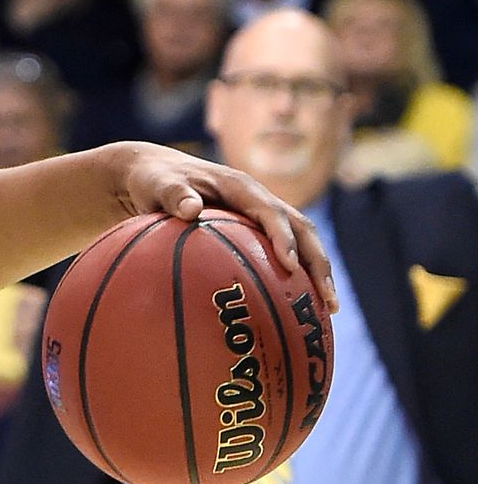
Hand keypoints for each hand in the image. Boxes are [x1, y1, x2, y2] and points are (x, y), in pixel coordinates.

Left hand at [106, 144, 336, 318]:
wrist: (154, 173)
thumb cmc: (153, 181)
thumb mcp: (156, 184)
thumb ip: (173, 195)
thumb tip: (190, 209)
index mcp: (240, 187)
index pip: (271, 212)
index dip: (283, 237)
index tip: (290, 265)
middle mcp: (258, 200)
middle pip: (302, 230)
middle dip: (317, 263)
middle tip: (327, 299)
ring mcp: (260, 215)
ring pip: (301, 243)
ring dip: (316, 273)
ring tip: (328, 310)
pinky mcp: (255, 231)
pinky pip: (282, 254)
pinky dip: (294, 279)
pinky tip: (295, 310)